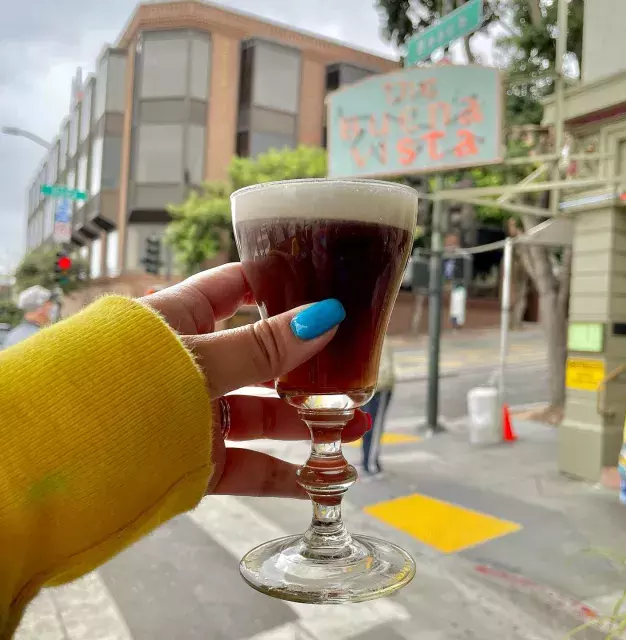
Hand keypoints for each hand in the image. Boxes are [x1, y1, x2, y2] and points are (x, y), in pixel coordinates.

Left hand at [142, 264, 368, 499]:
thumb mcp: (198, 360)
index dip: (280, 283)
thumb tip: (326, 316)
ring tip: (352, 425)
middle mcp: (191, 364)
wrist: (49, 469)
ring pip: (260, 415)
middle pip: (262, 357)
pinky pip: (247, 466)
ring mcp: (194, 414)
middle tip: (353, 370)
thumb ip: (262, 346)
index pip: (237, 288)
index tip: (326, 284)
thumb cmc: (119, 388)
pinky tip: (320, 479)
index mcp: (181, 319)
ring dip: (306, 422)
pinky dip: (283, 475)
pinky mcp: (194, 460)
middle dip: (308, 365)